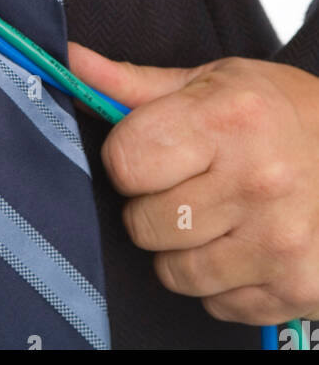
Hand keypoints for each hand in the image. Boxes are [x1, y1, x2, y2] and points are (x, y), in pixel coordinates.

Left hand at [69, 43, 318, 325]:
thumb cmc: (279, 113)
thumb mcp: (212, 81)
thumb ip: (133, 84)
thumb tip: (69, 60)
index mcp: (229, 118)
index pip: (125, 162)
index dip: (127, 158)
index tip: (152, 151)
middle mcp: (258, 181)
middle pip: (143, 223)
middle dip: (153, 205)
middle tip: (191, 183)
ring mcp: (280, 241)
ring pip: (173, 272)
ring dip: (182, 248)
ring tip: (218, 213)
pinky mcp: (296, 287)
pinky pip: (213, 303)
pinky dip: (220, 281)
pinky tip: (245, 243)